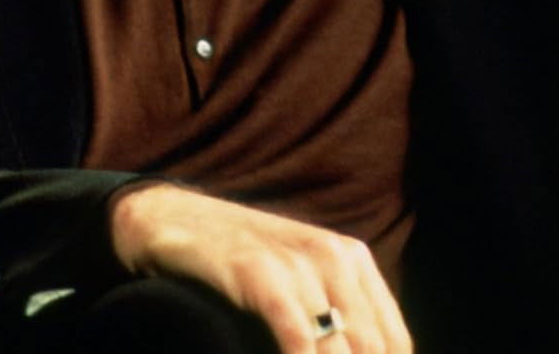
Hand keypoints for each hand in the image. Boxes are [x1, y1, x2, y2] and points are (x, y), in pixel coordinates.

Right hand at [109, 183, 411, 353]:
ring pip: (339, 344)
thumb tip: (361, 352)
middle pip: (370, 347)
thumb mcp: (295, 277)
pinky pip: (296, 331)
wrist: (164, 217)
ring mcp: (293, 259)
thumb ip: (333, 313)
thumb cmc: (233, 259)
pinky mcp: (255, 268)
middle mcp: (332, 256)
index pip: (394, 342)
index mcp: (351, 259)